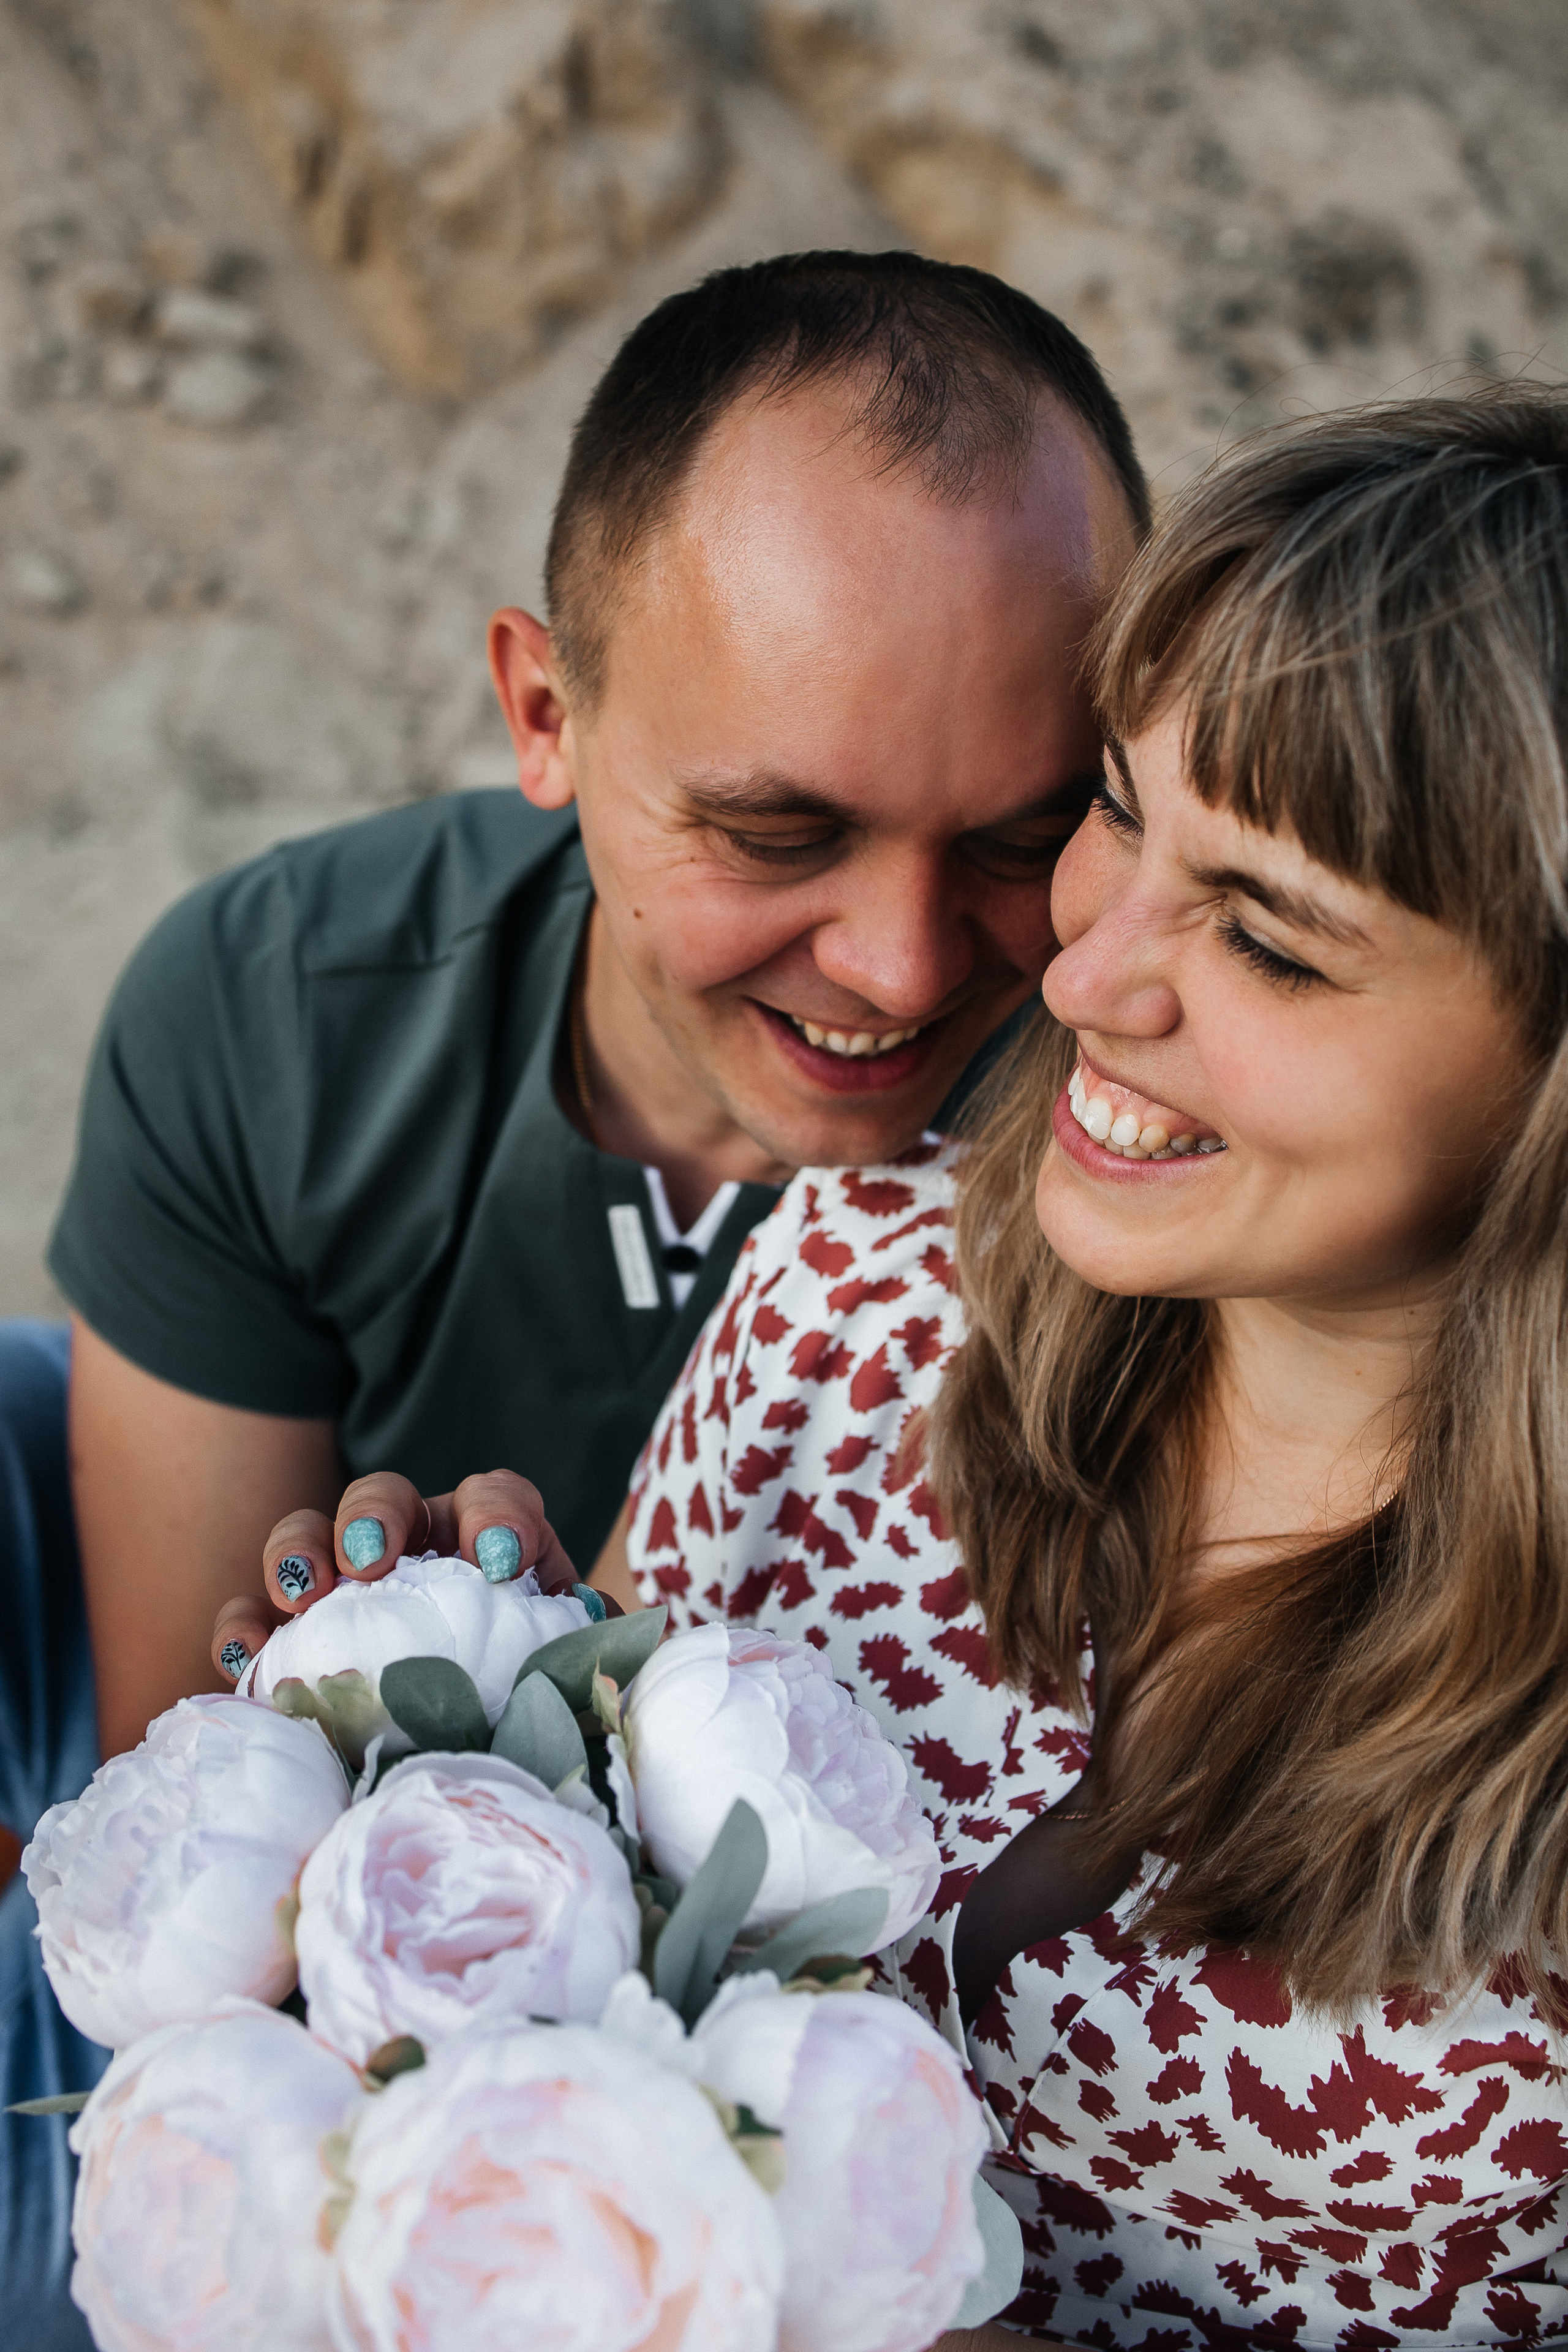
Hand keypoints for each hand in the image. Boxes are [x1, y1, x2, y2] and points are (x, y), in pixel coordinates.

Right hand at [211, 1469, 576, 1683]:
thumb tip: (598, 1635)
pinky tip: (245, 1659)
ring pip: (307, 1535)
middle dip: (377, 1514)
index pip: (494, 1497)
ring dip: (299, 1551)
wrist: (466, 1761)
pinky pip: (251, 1616)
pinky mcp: (284, 1637)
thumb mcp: (563, 1673)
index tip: (501, 1559)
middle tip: (372, 1556)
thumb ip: (583, 1649)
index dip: (498, 1514)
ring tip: (301, 1592)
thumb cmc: (524, 1705)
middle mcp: (410, 1547)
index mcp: (487, 1543)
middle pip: (386, 1496)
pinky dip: (242, 1627)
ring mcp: (339, 1585)